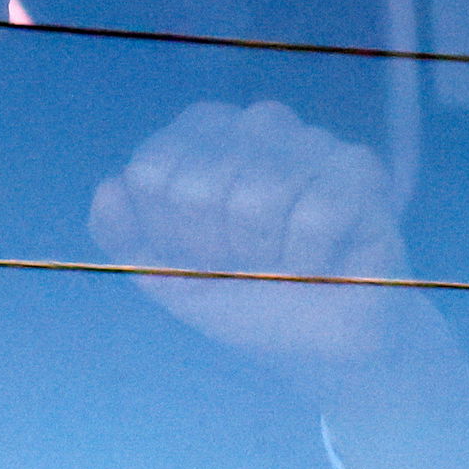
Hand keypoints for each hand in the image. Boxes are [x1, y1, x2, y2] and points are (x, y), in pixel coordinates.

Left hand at [91, 100, 468, 468]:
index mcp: (201, 131)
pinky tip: (322, 263)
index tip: (196, 256)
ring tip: (283, 262)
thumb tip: (110, 187)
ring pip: (257, 197)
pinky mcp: (359, 169)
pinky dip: (310, 260)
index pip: (150, 173)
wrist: (314, 346)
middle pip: (196, 187)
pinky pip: (317, 213)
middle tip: (244, 264)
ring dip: (265, 257)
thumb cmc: (238, 293)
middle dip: (214, 250)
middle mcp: (255, 122)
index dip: (168, 234)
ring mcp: (310, 139)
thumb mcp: (162, 272)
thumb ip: (121, 233)